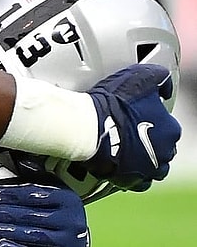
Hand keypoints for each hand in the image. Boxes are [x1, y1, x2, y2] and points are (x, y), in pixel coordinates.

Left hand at [0, 183, 88, 246]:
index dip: (9, 194)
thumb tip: (20, 161)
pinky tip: (2, 243)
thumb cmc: (62, 210)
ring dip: (6, 230)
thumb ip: (37, 176)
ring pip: (33, 234)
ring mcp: (67, 239)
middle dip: (3, 213)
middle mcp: (71, 219)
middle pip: (31, 215)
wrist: (77, 237)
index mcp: (67, 198)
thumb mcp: (54, 189)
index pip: (34, 193)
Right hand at [84, 64, 180, 190]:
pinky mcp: (131, 180)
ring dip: (145, 159)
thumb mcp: (140, 76)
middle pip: (163, 147)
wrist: (87, 128)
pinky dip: (133, 174)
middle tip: (129, 131)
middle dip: (150, 141)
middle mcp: (165, 151)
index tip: (136, 115)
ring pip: (154, 166)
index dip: (151, 119)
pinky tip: (122, 164)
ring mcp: (149, 168)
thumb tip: (165, 83)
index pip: (168, 126)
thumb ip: (159, 78)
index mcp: (170, 129)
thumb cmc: (112, 103)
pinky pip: (139, 181)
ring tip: (127, 150)